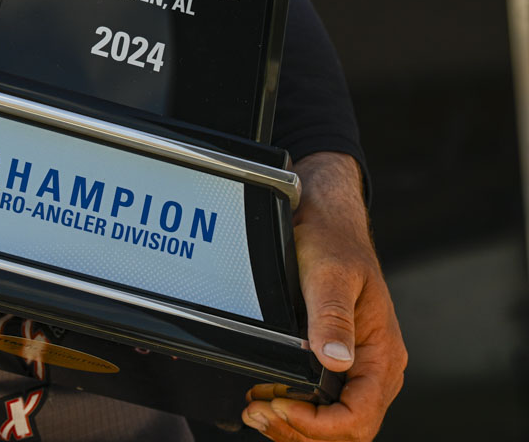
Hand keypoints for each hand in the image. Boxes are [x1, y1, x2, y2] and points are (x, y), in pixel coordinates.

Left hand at [242, 153, 406, 440]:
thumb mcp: (330, 274)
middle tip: (258, 412)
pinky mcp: (333, 360)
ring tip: (256, 409)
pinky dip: (291, 407)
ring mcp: (353, 366)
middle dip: (300, 430)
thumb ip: (332, 316)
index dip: (318, 425)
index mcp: (381, 353)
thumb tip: (335, 358)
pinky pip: (318, 401)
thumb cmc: (333, 240)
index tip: (280, 406)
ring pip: (330, 421)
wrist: (325, 216)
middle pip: (345, 429)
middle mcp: (372, 366)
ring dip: (293, 424)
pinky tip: (266, 396)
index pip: (358, 416)